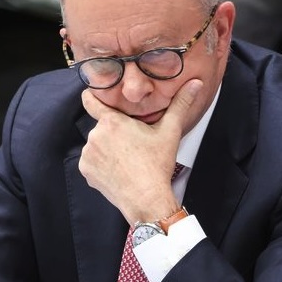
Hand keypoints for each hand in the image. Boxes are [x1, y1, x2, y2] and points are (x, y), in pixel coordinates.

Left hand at [79, 79, 202, 223]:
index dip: (92, 96)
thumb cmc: (157, 164)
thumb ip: (181, 104)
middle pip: (102, 127)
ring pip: (97, 145)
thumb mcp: (170, 131)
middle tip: (132, 144)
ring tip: (127, 159)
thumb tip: (195, 83)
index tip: (92, 93)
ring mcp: (88, 155)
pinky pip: (92, 162)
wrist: (147, 198)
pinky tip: (118, 170)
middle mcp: (95, 135)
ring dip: (107, 148)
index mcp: (112, 121)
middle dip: (114, 132)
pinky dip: (102, 165)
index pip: (91, 101)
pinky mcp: (86, 171)